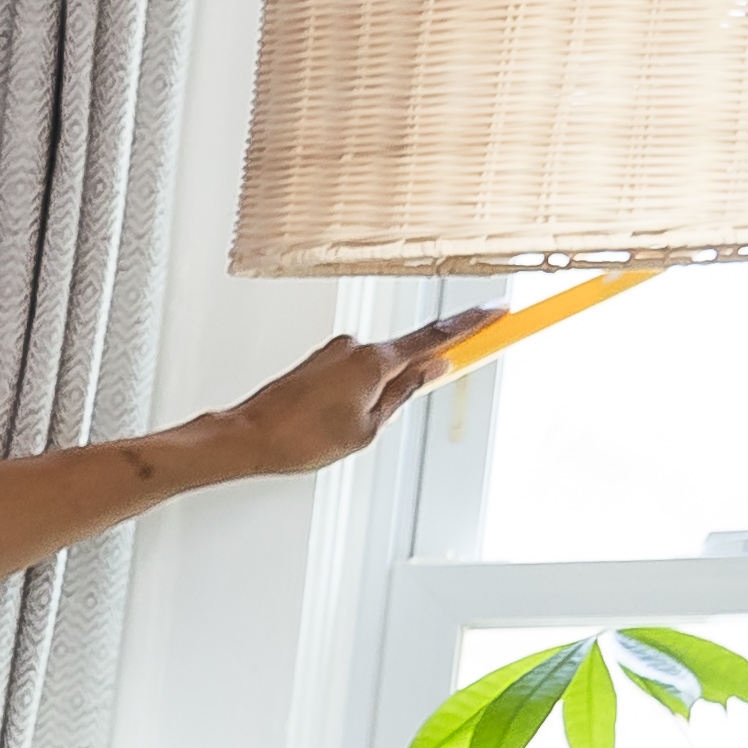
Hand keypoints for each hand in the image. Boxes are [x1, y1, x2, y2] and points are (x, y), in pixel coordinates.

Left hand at [188, 315, 499, 484]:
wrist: (246, 437)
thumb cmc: (301, 438)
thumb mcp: (368, 428)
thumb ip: (405, 394)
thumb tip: (432, 368)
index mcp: (376, 361)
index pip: (437, 338)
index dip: (473, 324)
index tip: (501, 309)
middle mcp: (356, 346)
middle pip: (406, 354)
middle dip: (412, 379)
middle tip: (385, 412)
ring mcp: (335, 352)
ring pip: (376, 370)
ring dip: (376, 394)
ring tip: (339, 431)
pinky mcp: (318, 361)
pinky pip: (354, 373)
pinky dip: (357, 393)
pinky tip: (330, 422)